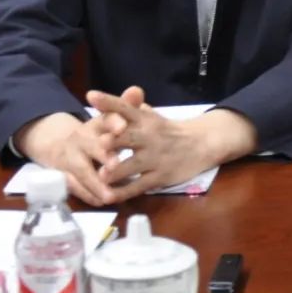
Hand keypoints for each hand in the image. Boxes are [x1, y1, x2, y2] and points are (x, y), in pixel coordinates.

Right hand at [13, 111, 126, 205]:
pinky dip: (89, 195)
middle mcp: (82, 139)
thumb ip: (126, 106)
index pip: (105, 119)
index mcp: (96, 124)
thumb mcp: (111, 118)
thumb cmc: (97, 133)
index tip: (122, 126)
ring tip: (110, 195)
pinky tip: (101, 201)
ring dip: (95, 183)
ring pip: (82, 172)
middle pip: (92, 146)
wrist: (61, 145)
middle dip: (103, 156)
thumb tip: (137, 90)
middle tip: (116, 164)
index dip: (113, 123)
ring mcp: (72, 158)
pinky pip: (76, 188)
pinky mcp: (66, 176)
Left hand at [86, 87, 257, 201]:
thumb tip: (97, 97)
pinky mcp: (160, 177)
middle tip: (100, 143)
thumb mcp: (150, 115)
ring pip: (133, 165)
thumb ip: (127, 108)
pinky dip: (124, 192)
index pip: (124, 107)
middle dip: (115, 140)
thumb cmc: (167, 129)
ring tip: (101, 176)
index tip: (91, 96)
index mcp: (144, 118)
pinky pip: (139, 186)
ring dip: (117, 171)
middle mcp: (149, 136)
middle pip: (129, 137)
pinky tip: (109, 197)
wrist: (200, 143)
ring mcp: (155, 158)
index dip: (108, 101)